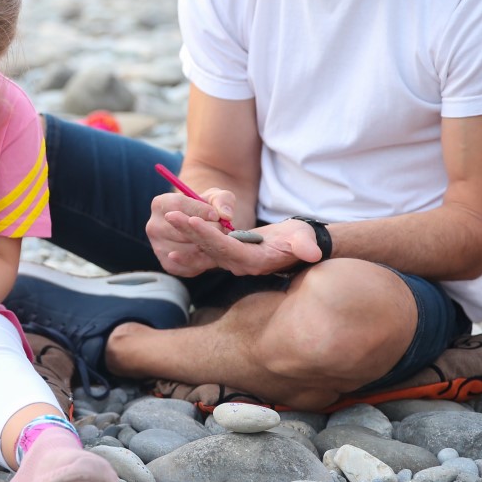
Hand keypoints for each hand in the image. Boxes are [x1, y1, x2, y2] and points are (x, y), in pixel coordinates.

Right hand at [146, 187, 238, 277]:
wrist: (204, 229)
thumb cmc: (208, 209)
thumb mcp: (218, 198)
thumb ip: (223, 200)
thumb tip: (225, 215)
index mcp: (161, 203)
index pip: (177, 206)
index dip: (200, 211)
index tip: (216, 216)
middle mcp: (153, 226)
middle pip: (180, 231)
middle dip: (205, 232)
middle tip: (222, 231)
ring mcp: (158, 247)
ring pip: (186, 251)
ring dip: (206, 248)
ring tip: (218, 241)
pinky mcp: (167, 264)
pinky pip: (188, 267)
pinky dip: (204, 262)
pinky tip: (212, 253)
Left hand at [158, 214, 324, 276]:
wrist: (298, 247)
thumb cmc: (301, 240)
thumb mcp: (305, 240)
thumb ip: (305, 246)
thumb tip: (312, 252)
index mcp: (256, 262)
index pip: (227, 248)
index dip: (209, 236)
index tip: (193, 221)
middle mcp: (240, 265)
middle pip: (210, 248)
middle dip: (190, 232)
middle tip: (170, 216)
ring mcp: (233, 261)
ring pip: (205, 247)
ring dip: (186, 234)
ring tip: (169, 219)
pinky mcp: (228, 255)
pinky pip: (205, 250)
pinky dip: (190, 243)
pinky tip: (173, 238)